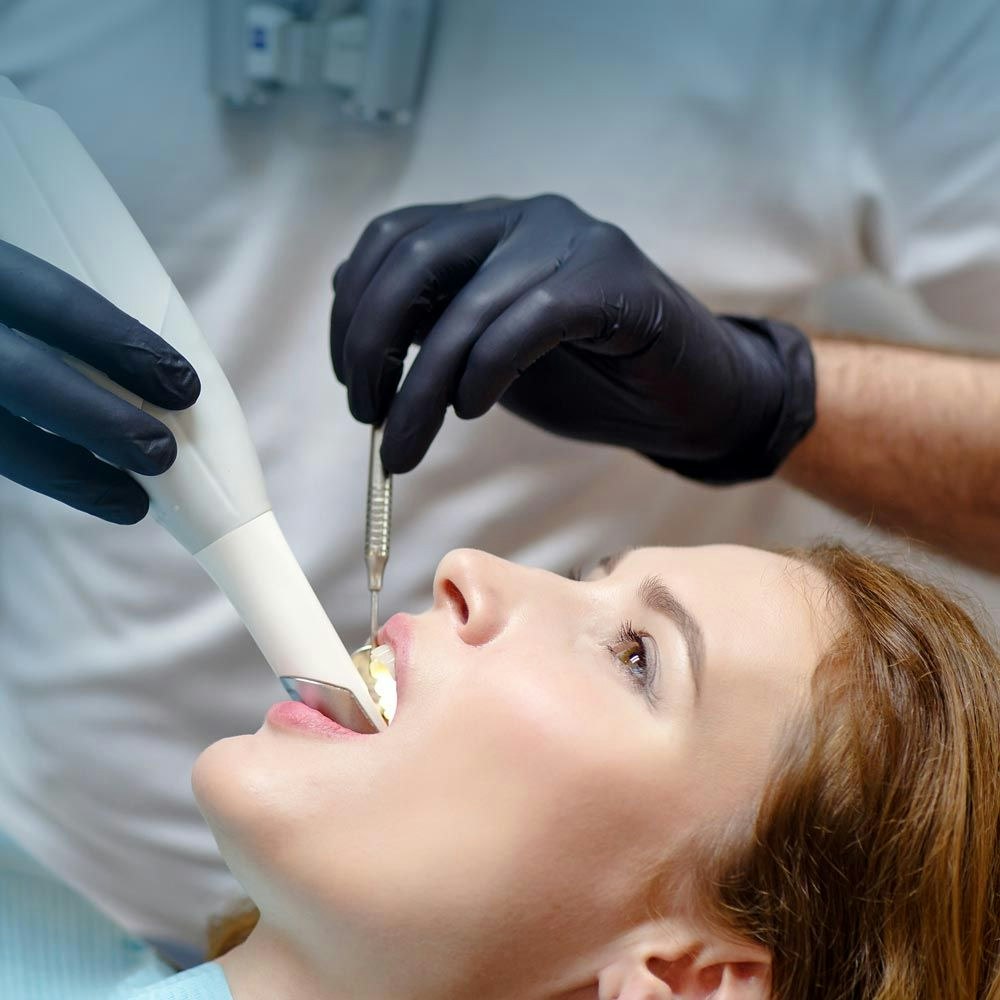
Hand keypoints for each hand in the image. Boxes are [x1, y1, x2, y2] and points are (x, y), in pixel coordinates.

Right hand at [0, 240, 199, 521]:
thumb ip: (45, 299)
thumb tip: (149, 365)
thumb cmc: (4, 264)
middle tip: (160, 455)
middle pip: (22, 378)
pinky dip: (32, 466)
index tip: (183, 385)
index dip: (121, 344)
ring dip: (65, 473)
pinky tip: (73, 481)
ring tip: (128, 503)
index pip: (53, 303)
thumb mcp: (14, 256)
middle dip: (97, 422)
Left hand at [331, 195, 814, 480]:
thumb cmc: (590, 379)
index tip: (351, 382)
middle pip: (413, 256)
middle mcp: (524, 215)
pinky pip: (528, 319)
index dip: (354, 310)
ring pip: (466, 301)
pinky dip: (486, 370)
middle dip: (370, 343)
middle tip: (367, 415)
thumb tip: (362, 352)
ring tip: (404, 446)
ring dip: (421, 385)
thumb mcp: (488, 355)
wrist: (689, 398)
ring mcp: (572, 239)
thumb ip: (435, 333)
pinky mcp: (613, 279)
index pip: (393, 239)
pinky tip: (472, 408)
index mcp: (488, 226)